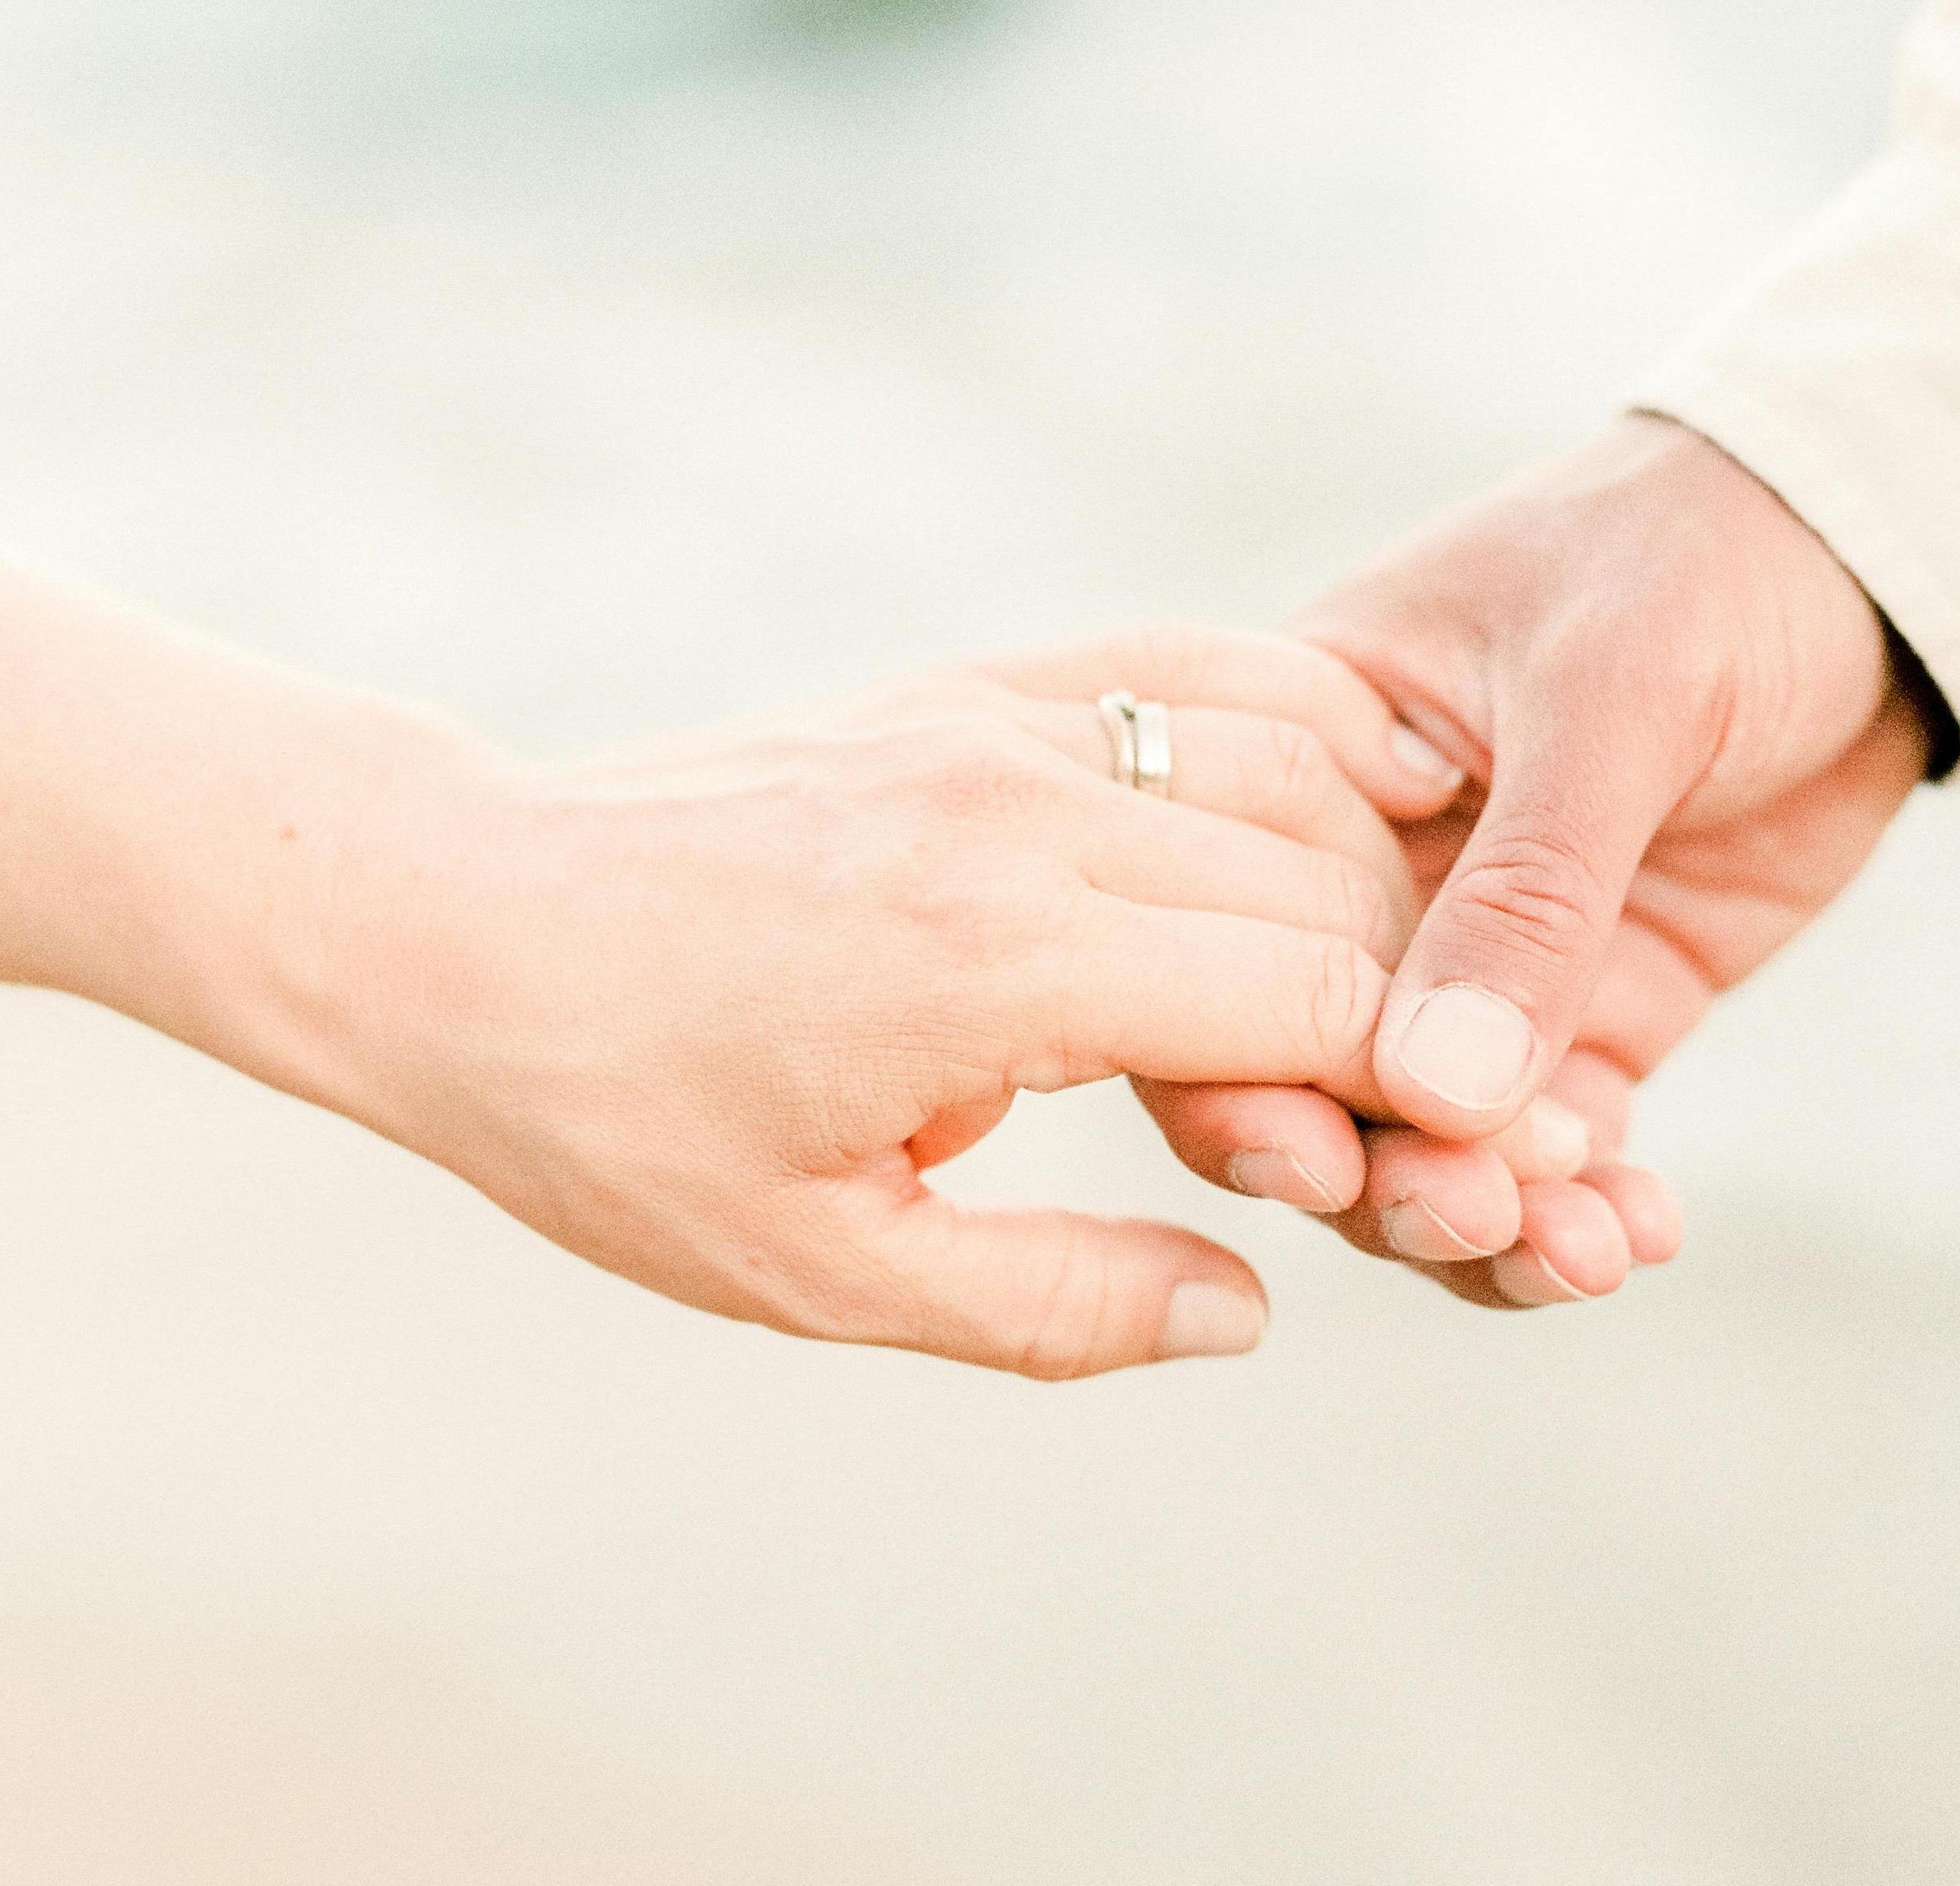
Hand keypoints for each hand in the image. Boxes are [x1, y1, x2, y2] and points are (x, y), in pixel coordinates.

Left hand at [309, 628, 1460, 1375]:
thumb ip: (1058, 1298)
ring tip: (1411, 960)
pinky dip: (1300, 713)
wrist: (468, 921)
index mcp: (1002, 965)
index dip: (1428, 1090)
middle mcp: (1025, 809)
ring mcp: (996, 720)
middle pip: (1332, 877)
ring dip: (1378, 859)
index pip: (1317, 1002)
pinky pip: (1188, 661)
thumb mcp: (824, 1268)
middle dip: (1420, 992)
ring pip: (1288, 754)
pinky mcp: (969, 680)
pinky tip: (1363, 768)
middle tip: (1451, 1082)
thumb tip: (1250, 1301)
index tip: (1486, 1152)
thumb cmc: (622, 1119)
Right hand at [1136, 418, 1931, 1306]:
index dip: (1241, 1065)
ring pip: (1431, 1134)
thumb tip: (1438, 1098)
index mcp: (1304, 766)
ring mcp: (1478, 957)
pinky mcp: (1589, 1010)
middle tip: (1471, 1220)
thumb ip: (1528, 893)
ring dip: (1486, 1215)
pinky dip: (1585, 1204)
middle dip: (1380, 1169)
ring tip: (1585, 1253)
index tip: (1319, 1159)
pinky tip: (1640, 1234)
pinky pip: (1556, 1144)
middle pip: (1312, 1068)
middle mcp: (1363, 879)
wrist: (1871, 559)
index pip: (1224, 938)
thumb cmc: (1700, 563)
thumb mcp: (1609, 695)